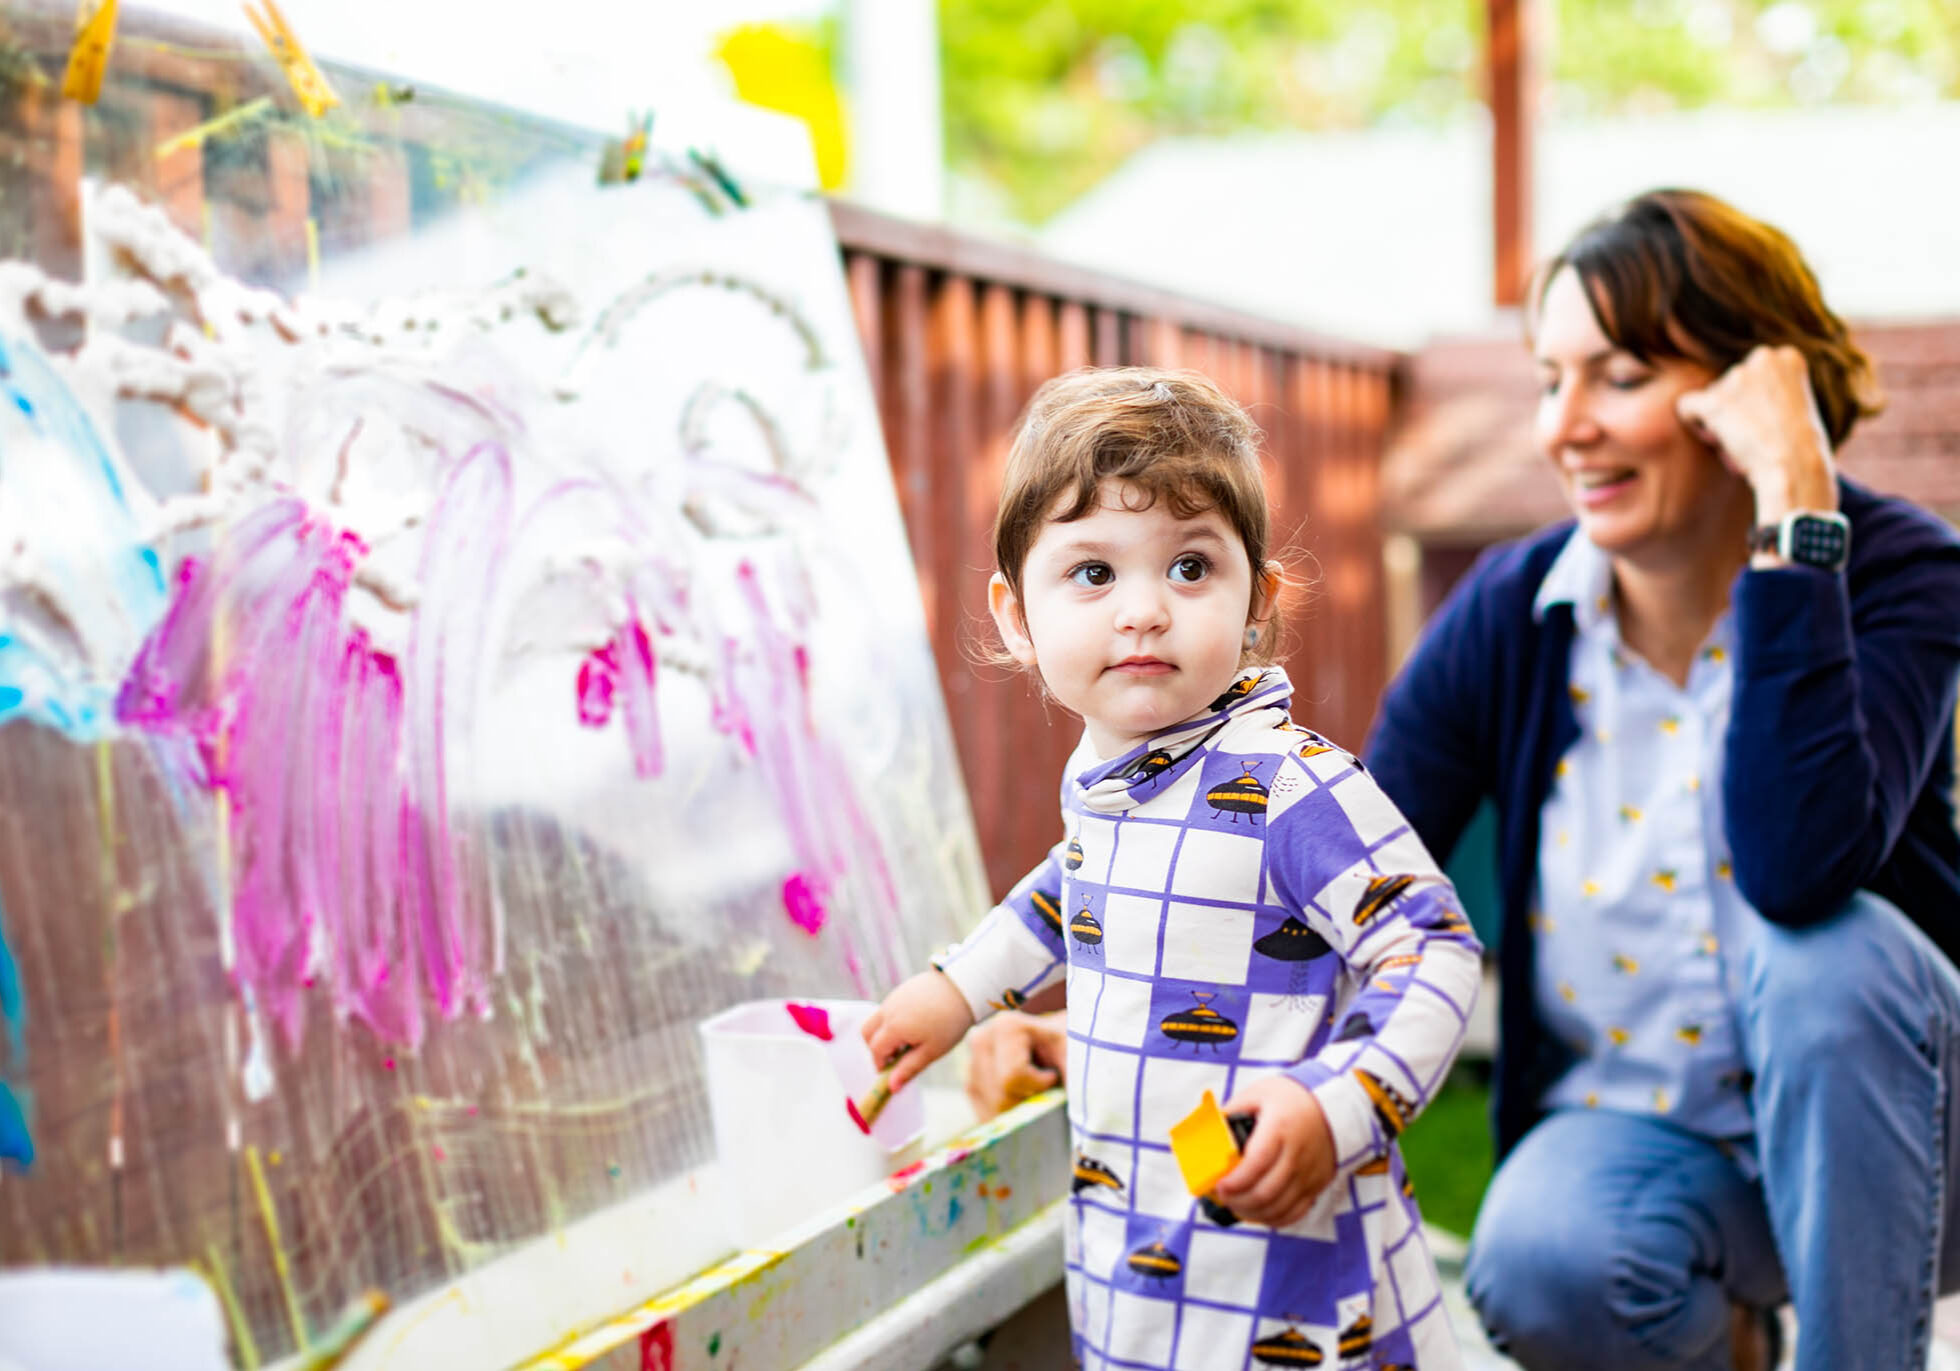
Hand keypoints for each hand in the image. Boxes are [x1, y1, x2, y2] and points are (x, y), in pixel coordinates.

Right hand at [861, 970, 974, 1091]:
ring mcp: (893, 997)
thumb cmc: (950, 1022)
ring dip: (885, 1033)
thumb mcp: (931, 1051)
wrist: (964, 987)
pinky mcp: (901, 989)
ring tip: (910, 1040)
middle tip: (896, 1057)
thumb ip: (908, 1069)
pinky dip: (892, 1020)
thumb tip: (891, 1087)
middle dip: (875, 1048)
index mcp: (894, 1027)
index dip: (880, 1064)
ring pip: (877, 1019)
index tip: (891, 1072)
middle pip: (867, 1033)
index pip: (875, 1051)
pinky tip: (916, 1024)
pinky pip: (888, 1008)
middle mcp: (888, 1010)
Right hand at [964, 1010, 1066, 1120]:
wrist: (1062, 1041)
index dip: (1039, 1086)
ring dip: (1019, 1109)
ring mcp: (971, 1061)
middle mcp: (980, 1039)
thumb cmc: (1072, 1046)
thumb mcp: (1075, 1055)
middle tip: (1046, 1085)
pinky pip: (985, 1114)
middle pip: (1000, 1097)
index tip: (1053, 1074)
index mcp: (1006, 1026)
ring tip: (1034, 1087)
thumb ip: (1069, 1077)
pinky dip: (1008, 1115)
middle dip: (1029, 1102)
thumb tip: (1064, 1125)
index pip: (1010, 1078)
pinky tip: (1023, 1097)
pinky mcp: (970, 1082)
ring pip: (992, 1109)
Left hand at [1210, 1075, 1335, 1228]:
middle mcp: (1298, 1154)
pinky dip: (1273, 1219)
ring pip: (1279, 1208)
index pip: (1257, 1163)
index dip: (1235, 1181)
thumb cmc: (1291, 1098)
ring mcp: (1309, 1173)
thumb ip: (1231, 1113)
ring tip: (1236, 1205)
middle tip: (1223, 1197)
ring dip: (1252, 1213)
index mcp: (1281, 1127)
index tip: (1219, 1185)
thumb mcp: (1258, 1094)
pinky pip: (1295, 1213)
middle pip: (1266, 1192)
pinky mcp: (1317, 1185)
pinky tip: (1258, 1212)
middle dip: (1238, 1201)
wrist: (1331, 1105)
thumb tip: (1208, 1134)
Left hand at [1674, 344, 1836, 523]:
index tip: (1768, 420)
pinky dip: (1694, 424)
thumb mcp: (1793, 406)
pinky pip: (1686, 406)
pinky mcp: (1714, 400)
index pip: (1752, 372)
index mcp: (1786, 358)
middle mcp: (1762, 359)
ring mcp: (1737, 378)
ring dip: (1719, 421)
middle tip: (1752, 435)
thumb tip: (1736, 395)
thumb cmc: (1797, 449)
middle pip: (1728, 384)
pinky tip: (1714, 440)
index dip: (1753, 400)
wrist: (1796, 469)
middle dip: (1733, 409)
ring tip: (1741, 443)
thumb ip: (1768, 390)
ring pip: (1710, 398)